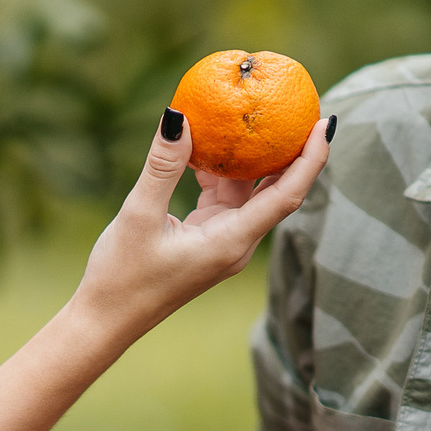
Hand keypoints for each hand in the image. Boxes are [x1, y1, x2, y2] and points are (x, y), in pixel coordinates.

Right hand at [71, 109, 328, 344]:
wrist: (105, 320)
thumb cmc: (121, 277)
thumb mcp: (139, 215)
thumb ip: (163, 166)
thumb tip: (179, 116)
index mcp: (232, 242)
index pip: (287, 195)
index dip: (311, 159)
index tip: (324, 123)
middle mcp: (237, 242)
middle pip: (277, 191)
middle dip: (292, 152)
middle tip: (300, 109)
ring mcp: (223, 242)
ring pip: (248, 193)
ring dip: (249, 158)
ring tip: (252, 117)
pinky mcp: (206, 240)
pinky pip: (223, 199)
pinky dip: (218, 172)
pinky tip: (204, 146)